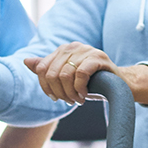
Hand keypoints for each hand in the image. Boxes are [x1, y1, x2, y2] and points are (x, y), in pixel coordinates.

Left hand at [25, 43, 147, 105]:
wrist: (120, 85)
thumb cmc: (92, 82)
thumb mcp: (67, 78)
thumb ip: (48, 69)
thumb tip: (27, 61)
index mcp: (63, 49)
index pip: (42, 68)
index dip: (46, 87)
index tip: (56, 99)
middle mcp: (73, 46)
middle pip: (52, 73)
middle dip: (59, 92)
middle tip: (69, 101)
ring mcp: (87, 50)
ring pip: (65, 75)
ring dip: (70, 93)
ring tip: (78, 100)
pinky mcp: (99, 57)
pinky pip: (80, 74)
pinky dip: (79, 88)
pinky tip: (84, 95)